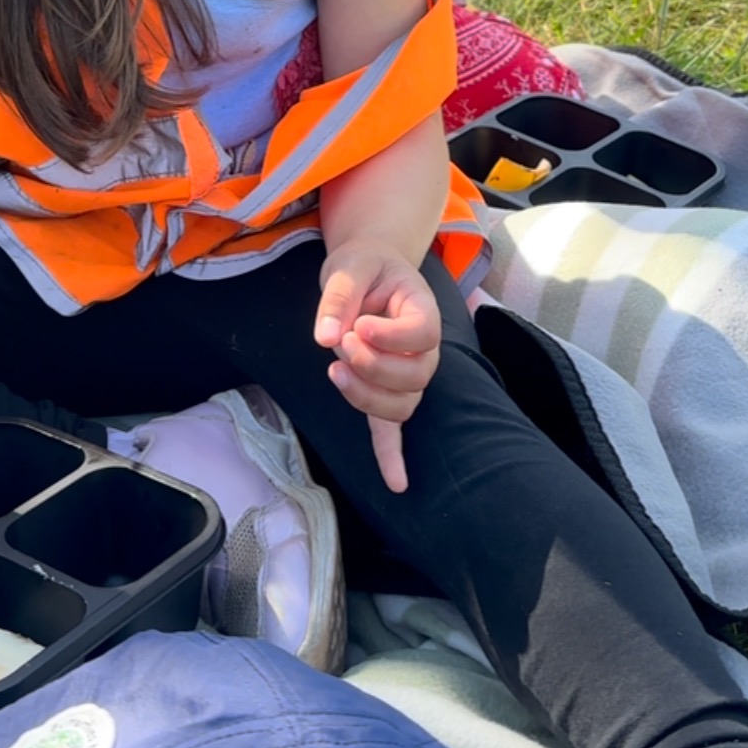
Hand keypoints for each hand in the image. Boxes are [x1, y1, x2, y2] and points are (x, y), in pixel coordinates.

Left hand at [314, 242, 441, 492]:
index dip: (391, 338)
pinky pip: (393, 428)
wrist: (369, 267)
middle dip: (374, 367)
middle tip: (342, 342)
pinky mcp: (383, 390)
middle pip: (416, 376)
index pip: (423, 334)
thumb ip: (339, 296)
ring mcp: (405, 373)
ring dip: (368, 396)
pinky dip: (393, 455)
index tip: (359, 324)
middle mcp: (422, 348)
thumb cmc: (364, 264)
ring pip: (403, 404)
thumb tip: (324, 335)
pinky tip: (396, 482)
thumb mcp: (350, 265)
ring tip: (335, 370)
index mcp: (422, 309)